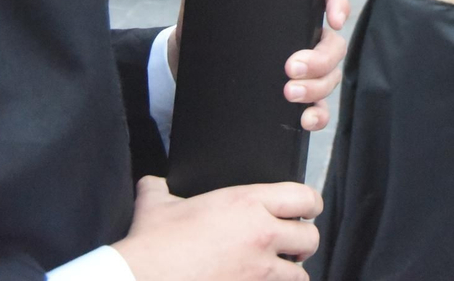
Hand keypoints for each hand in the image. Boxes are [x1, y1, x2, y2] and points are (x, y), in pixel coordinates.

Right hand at [116, 176, 320, 280]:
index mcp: (246, 202)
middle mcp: (261, 234)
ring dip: (291, 270)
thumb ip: (160, 187)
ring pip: (300, 272)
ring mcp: (259, 269)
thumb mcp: (156, 203)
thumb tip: (153, 183)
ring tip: (278, 268)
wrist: (143, 278)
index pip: (303, 196)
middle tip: (291, 241)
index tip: (306, 208)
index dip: (310, 202)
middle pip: (311, 237)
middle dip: (303, 240)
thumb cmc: (153, 243)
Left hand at [167, 0, 350, 132]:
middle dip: (320, 58)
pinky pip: (319, 108)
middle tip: (290, 68)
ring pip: (331, 77)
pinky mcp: (294, 98)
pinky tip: (303, 120)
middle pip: (333, 44)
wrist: (186, 65)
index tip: (333, 18)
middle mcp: (302, 36)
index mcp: (289, 6)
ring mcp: (303, 69)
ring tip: (288, 94)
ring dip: (317, 88)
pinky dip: (317, 116)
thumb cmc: (203, 24)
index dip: (338, 4)